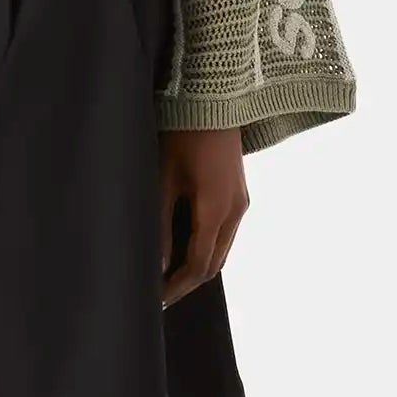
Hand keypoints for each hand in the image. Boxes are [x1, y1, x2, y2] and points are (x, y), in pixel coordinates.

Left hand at [159, 127, 246, 305]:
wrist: (213, 97)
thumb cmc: (181, 134)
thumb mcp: (162, 180)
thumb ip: (160, 226)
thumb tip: (158, 266)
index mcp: (216, 211)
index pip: (198, 266)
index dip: (176, 287)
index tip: (155, 299)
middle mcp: (235, 210)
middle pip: (214, 263)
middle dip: (187, 282)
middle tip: (160, 292)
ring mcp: (241, 201)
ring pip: (222, 248)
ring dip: (198, 264)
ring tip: (169, 273)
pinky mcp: (239, 191)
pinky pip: (226, 231)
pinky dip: (207, 246)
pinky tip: (185, 245)